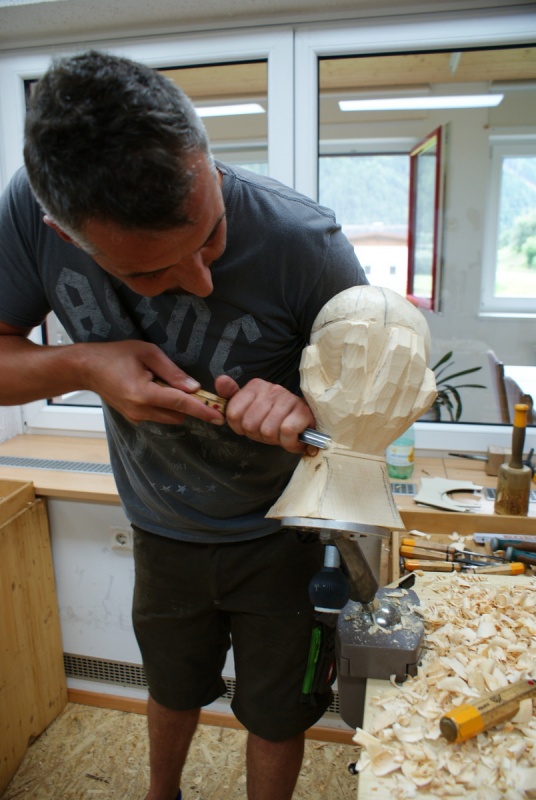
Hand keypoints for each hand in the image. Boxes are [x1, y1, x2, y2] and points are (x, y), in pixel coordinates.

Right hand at [81, 340, 225, 425]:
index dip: (202, 410)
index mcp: (144, 393)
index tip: (219, 417)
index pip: (181, 404)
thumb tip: (194, 387)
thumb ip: (172, 371)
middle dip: (188, 404)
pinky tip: (151, 387)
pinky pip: (158, 415)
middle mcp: (140, 410)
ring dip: (175, 405)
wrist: (86, 368)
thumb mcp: (147, 353)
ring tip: (159, 381)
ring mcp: (136, 417)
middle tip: (184, 384)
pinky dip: (163, 406)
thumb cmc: (115, 355)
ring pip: (169, 417)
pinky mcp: (134, 418)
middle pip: (178, 415)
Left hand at [215, 375, 314, 453]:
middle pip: (250, 425)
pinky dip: (288, 442)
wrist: (305, 424)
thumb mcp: (249, 410)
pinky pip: (286, 431)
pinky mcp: (302, 411)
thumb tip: (221, 380)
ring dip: (274, 440)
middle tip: (269, 432)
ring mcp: (287, 398)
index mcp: (255, 386)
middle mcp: (271, 389)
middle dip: (258, 435)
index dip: (241, 428)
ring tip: (280, 435)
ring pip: (267, 430)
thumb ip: (231, 397)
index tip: (252, 427)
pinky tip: (292, 438)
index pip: (233, 414)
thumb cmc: (274, 418)